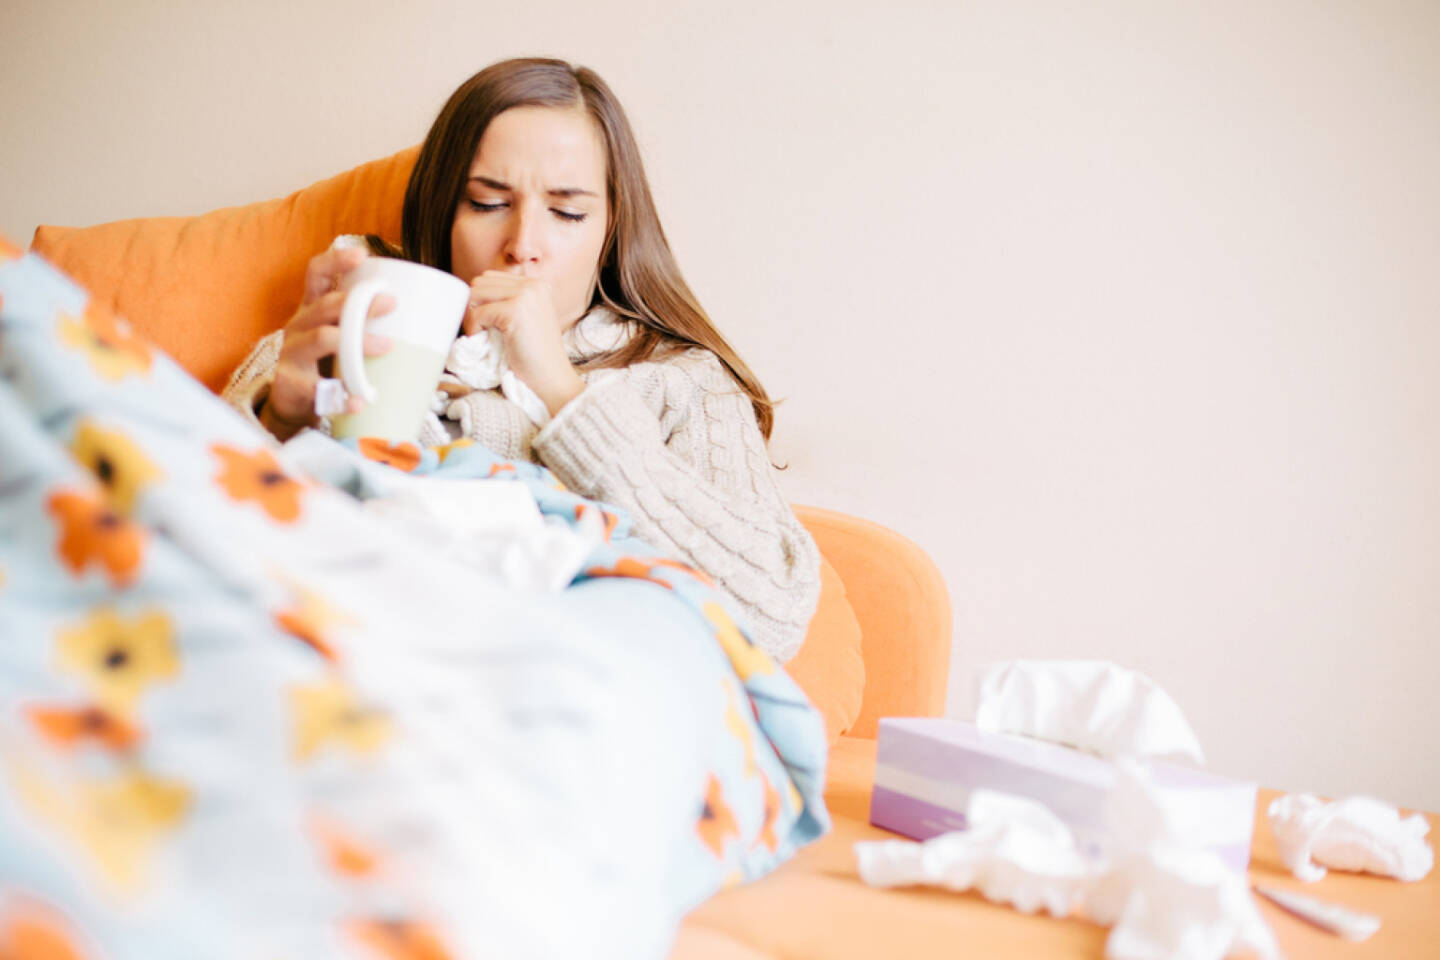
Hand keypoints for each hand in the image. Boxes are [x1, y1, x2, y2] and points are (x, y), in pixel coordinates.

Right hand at [262, 246, 395, 439]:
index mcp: (312, 309)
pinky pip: (318, 389)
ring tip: (386, 347)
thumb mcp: (342, 339)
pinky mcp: (291, 384)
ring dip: (356, 341)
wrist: (293, 403)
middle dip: (359, 301)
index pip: (317, 275)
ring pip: (320, 338)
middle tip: (392, 303)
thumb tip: (433, 325)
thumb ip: (369, 328)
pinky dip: (342, 397)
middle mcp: (298, 325)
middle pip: (325, 305)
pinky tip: (360, 402)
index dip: (336, 261)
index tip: (362, 255)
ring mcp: (292, 353)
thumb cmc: (327, 364)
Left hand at [464, 270, 585, 414]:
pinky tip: (482, 339)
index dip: (480, 299)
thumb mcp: (526, 319)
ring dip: (471, 315)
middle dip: (472, 305)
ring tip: (480, 333)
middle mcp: (533, 285)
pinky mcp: (515, 311)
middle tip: (477, 328)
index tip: (483, 321)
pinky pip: (478, 313)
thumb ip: (507, 302)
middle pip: (481, 282)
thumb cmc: (536, 355)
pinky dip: (473, 328)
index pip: (491, 278)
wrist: (552, 378)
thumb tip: (471, 295)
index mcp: (536, 285)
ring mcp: (526, 296)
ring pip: (476, 293)